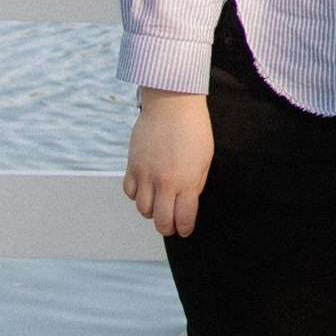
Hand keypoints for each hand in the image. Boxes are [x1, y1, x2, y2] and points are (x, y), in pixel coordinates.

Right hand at [125, 89, 212, 237]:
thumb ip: (196, 183)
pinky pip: (130, 191)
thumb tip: (188, 201)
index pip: (183, 218)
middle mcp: (164, 182)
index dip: (184, 229)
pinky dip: (137, 196)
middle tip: (170, 226)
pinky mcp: (132, 165)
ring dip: (151, 212)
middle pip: (161, 220)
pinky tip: (145, 190)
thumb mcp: (205, 159)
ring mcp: (146, 174)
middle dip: (167, 228)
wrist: (172, 104)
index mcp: (186, 182)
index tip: (184, 231)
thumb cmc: (194, 129)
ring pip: (143, 209)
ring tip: (159, 206)